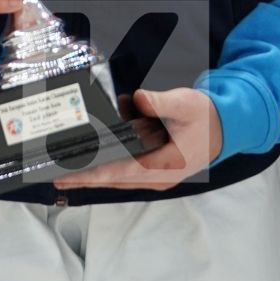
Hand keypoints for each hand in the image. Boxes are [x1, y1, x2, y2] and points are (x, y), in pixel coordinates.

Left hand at [54, 87, 221, 190]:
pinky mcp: (153, 171)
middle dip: (85, 178)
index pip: (121, 173)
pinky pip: (125, 172)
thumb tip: (138, 99)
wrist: (225, 127)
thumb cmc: (205, 116)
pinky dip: (106, 168)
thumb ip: (161, 102)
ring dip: (93, 175)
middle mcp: (157, 177)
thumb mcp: (185, 103)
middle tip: (54, 175)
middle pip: (114, 181)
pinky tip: (89, 161)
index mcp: (164, 166)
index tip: (69, 174)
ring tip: (64, 171)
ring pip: (117, 179)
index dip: (93, 174)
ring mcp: (155, 177)